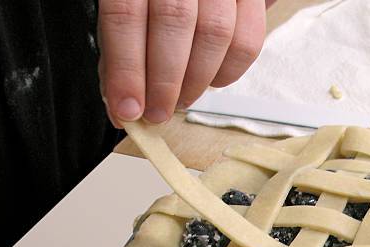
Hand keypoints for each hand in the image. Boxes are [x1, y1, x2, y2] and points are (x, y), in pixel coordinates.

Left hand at [98, 0, 267, 126]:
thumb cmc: (154, 2)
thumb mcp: (128, 13)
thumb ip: (121, 52)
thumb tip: (124, 106)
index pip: (125, 15)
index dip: (126, 69)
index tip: (128, 108)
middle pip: (173, 22)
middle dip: (164, 81)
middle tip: (157, 113)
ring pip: (214, 32)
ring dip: (196, 80)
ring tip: (181, 100)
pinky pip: (248, 39)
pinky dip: (229, 71)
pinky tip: (211, 81)